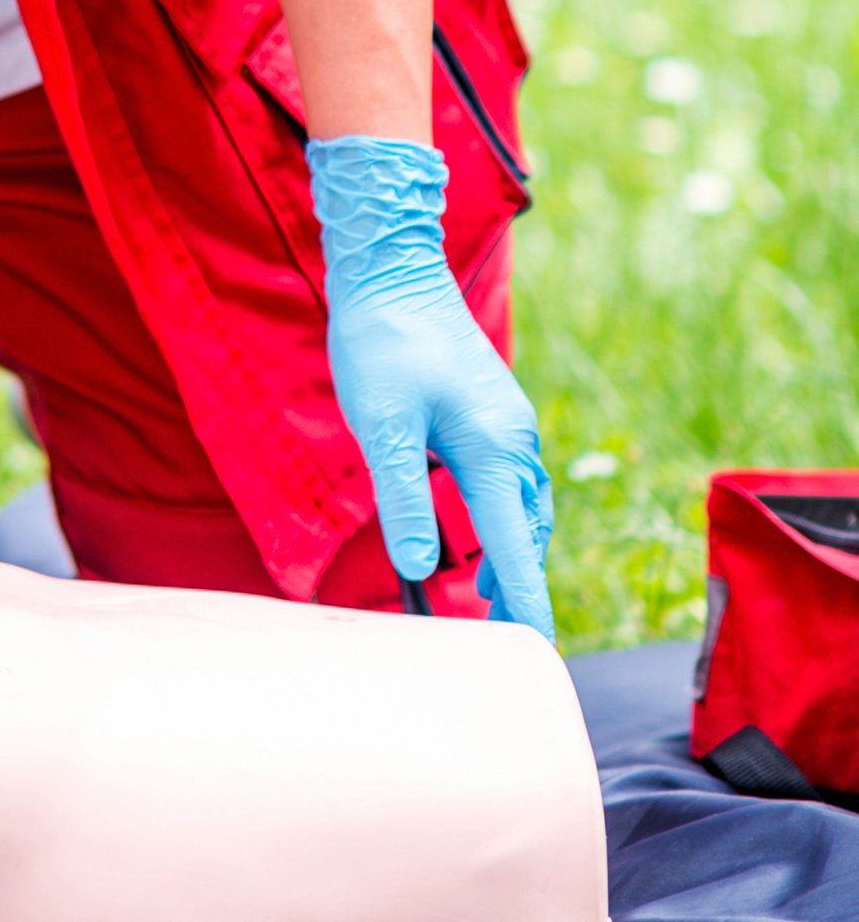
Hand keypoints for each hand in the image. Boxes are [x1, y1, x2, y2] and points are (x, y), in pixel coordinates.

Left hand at [307, 135, 554, 640]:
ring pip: (521, 505)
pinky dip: (499, 514)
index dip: (525, 604)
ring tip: (483, 595)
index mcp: (493, 449)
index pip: (516, 548)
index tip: (538, 653)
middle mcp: (512, 439)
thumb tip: (419, 565)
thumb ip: (404, 498)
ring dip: (509, 550)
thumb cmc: (383, 343)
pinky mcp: (491, 409)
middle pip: (527, 532)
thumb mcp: (384, 427)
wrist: (392, 268)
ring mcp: (506, 422)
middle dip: (518, 585)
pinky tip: (473, 525)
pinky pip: (508, 478)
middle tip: (500, 636)